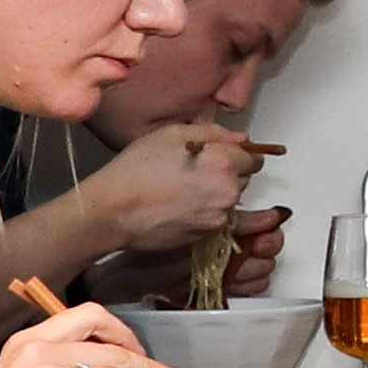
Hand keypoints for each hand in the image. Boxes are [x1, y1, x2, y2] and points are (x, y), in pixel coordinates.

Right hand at [68, 121, 265, 257]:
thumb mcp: (172, 134)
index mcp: (224, 162)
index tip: (218, 154)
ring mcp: (220, 216)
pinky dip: (207, 211)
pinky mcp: (208, 234)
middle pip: (244, 178)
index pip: (253, 157)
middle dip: (227, 172)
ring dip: (217, 193)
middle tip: (193, 170)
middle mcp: (228, 191)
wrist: (113, 210)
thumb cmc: (136, 169)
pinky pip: (217, 218)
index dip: (236, 154)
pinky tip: (181, 205)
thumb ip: (214, 133)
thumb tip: (242, 139)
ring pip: (230, 199)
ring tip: (183, 188)